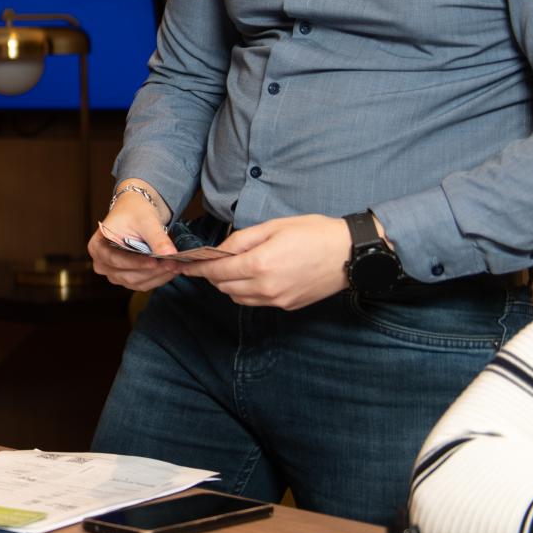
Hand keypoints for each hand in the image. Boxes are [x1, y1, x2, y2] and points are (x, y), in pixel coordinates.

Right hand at [89, 181, 179, 291]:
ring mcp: (114, 273)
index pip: (116, 260)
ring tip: (176, 266)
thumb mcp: (146, 221)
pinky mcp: (127, 278)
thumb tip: (170, 253)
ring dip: (158, 276)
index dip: (136, 263)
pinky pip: (143, 284)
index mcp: (97, 247)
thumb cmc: (135, 212)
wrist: (137, 212)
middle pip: (127, 275)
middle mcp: (102, 264)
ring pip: (137, 282)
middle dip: (152, 271)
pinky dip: (158, 278)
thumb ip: (157, 239)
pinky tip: (171, 270)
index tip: (155, 262)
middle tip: (173, 263)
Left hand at [189, 214, 350, 308]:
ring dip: (230, 285)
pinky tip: (255, 276)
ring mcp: (278, 300)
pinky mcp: (289, 305)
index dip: (197, 268)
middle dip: (213, 275)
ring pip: (238, 298)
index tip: (182, 265)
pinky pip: (257, 302)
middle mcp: (266, 287)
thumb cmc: (314, 233)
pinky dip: (248, 292)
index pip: (216, 271)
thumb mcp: (274, 227)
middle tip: (213, 261)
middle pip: (224, 287)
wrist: (351, 254)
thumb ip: (242, 239)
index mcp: (260, 264)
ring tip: (235, 267)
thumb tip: (219, 250)